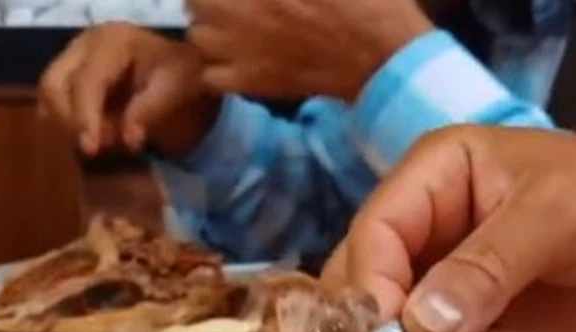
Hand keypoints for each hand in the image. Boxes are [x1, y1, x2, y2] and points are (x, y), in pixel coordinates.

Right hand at [40, 23, 220, 157]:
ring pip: (48, 97)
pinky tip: (95, 138)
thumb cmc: (183, 78)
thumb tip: (128, 139)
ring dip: (66, 126)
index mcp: (112, 41)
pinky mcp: (69, 80)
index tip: (91, 149)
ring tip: (102, 144)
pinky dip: (68, 126)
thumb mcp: (177, 90)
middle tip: (95, 149)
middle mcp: (84, 46)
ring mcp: (72, 62)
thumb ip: (150, 111)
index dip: (85, 116)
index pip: (86, 80)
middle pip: (52, 85)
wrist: (184, 75)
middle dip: (68, 121)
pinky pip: (54, 107)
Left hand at [185, 0, 434, 101]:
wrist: (380, 54)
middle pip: (195, 1)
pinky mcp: (249, 80)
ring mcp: (237, 45)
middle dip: (210, 1)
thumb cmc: (362, 1)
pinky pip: (211, 74)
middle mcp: (233, 7)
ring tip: (232, 32)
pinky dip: (219, 68)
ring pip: (197, 35)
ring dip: (209, 30)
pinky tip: (239, 63)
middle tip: (235, 6)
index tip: (250, 1)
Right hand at [322, 126, 575, 331]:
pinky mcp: (467, 314)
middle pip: (366, 285)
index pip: (373, 232)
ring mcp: (443, 272)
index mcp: (434, 174)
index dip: (370, 288)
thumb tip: (417, 328)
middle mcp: (426, 222)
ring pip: (396, 330)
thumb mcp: (552, 221)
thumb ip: (484, 271)